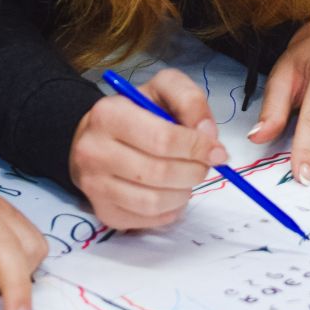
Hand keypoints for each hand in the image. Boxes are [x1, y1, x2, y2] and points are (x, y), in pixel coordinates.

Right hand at [69, 68, 222, 229]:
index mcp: (108, 115)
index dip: (197, 147)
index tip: (216, 150)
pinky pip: (148, 220)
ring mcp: (95, 186)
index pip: (163, 139)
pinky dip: (170, 210)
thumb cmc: (136, 113)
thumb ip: (189, 100)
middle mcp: (93, 151)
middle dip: (194, 171)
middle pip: (160, 173)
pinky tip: (171, 192)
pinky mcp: (104, 211)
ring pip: (154, 202)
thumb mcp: (162, 90)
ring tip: (186, 178)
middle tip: (202, 165)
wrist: (96, 137)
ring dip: (184, 192)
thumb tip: (208, 135)